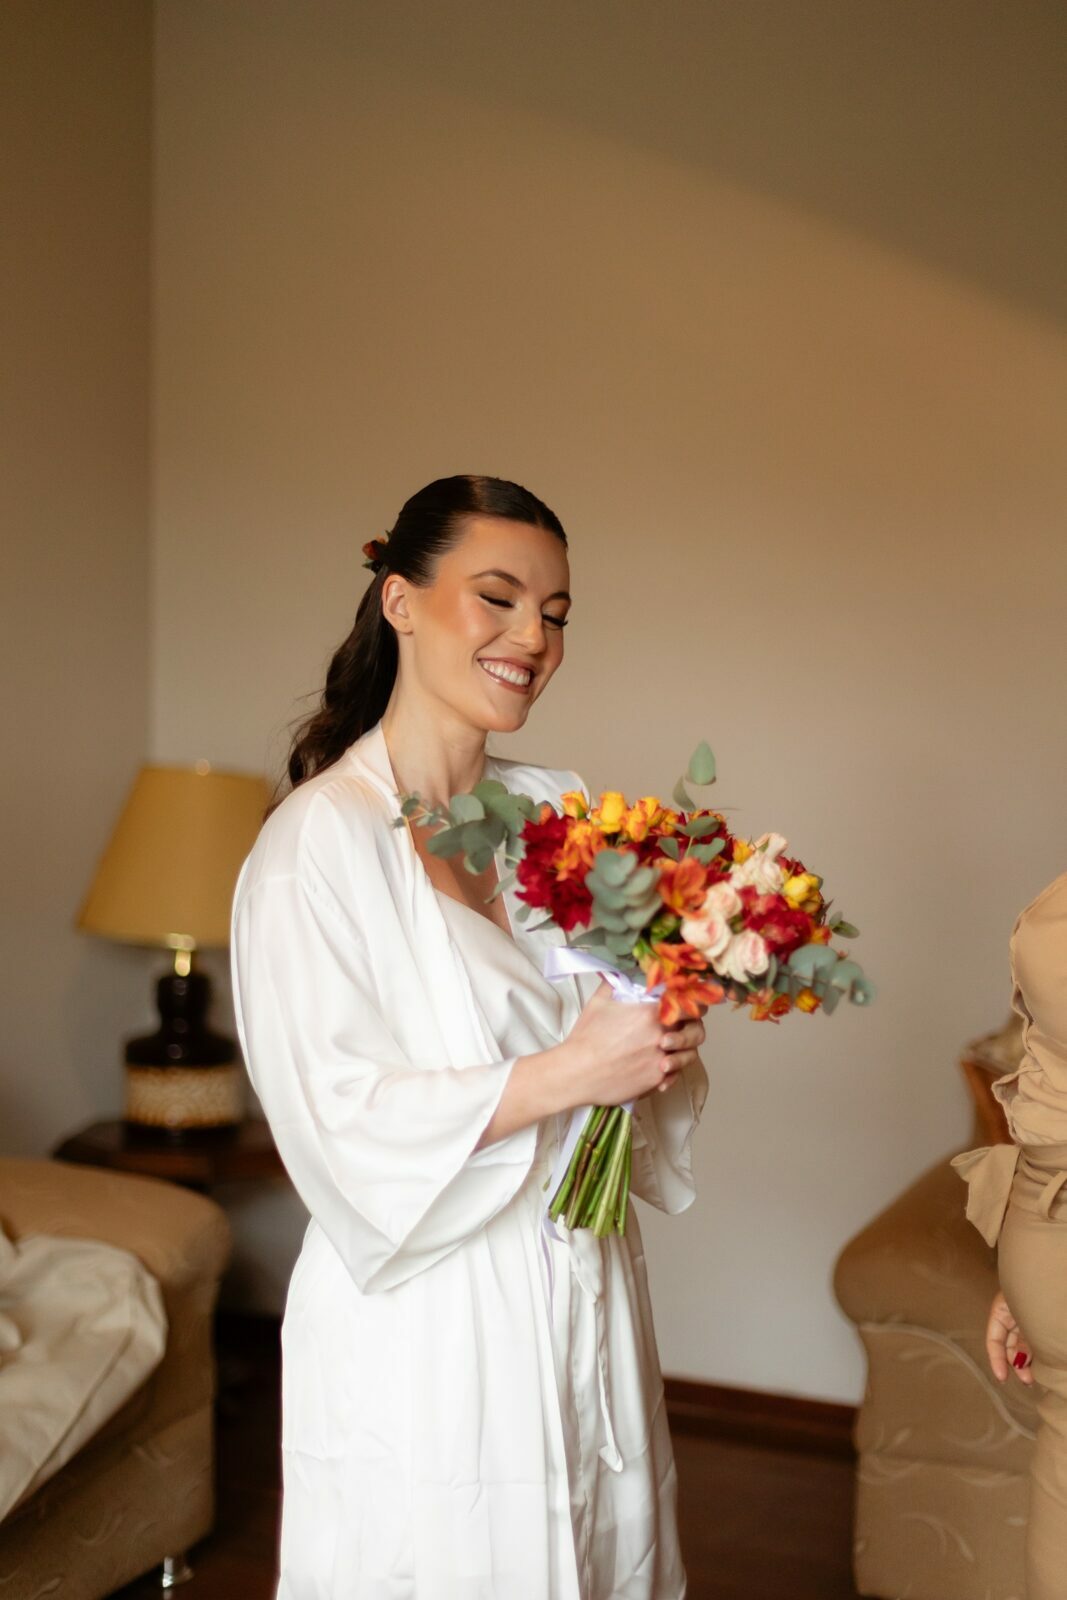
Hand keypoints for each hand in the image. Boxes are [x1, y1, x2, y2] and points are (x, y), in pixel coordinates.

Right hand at [558, 978, 704, 1108]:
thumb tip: (625, 969)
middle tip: (687, 1025)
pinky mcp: (656, 1079)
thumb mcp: (600, 1001)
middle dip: (694, 1026)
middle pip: (696, 1030)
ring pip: (689, 1054)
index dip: (693, 1002)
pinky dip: (673, 1070)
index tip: (692, 1002)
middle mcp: (661, 1035)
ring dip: (684, 1049)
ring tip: (671, 1047)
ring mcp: (660, 1059)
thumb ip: (618, 982)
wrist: (577, 1072)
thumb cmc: (587, 1037)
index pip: (687, 1003)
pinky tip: (663, 1065)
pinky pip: (676, 1074)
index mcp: (650, 1013)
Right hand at [986, 1289, 1033, 1384]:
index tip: (1002, 1378)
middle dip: (1016, 1365)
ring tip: (1036, 1377)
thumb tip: (1020, 1364)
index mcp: (1002, 1309)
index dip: (996, 1360)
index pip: (994, 1340)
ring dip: (1028, 1363)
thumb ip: (1022, 1343)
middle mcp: (1013, 1315)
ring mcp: (1028, 1320)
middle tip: (1028, 1381)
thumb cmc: (1038, 1292)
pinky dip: (1037, 1356)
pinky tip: (1042, 1367)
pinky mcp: (1042, 1325)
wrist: (1059, 1278)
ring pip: (1023, 1346)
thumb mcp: (1024, 1318)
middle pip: (1009, 1345)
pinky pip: (1035, 1343)